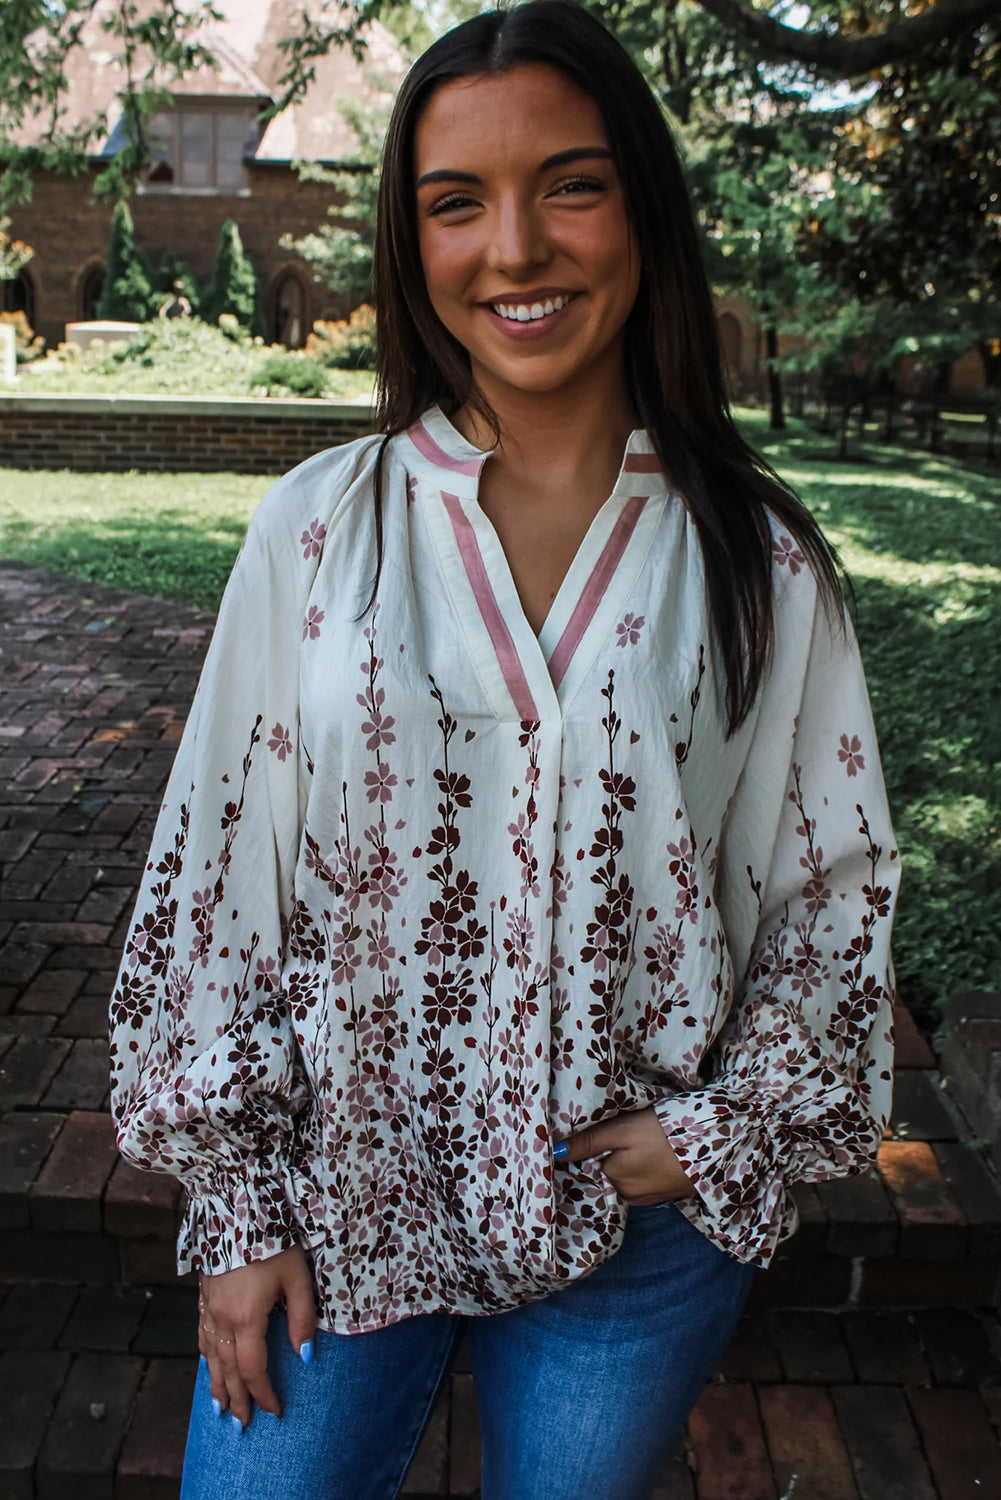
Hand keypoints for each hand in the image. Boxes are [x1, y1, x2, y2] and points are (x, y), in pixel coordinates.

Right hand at [198, 1244, 316, 1427]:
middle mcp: (222, 1318)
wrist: (236, 1205)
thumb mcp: (298, 1276)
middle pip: (227, 1371)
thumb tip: (305, 1356)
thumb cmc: (273, 1239)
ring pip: (210, 1357)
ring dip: (216, 1385)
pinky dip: (207, 1359)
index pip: (253, 1370)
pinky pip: (202, 1337)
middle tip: (242, 1425)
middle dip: (236, 1399)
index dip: (263, 1394)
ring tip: (221, 1408)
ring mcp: (208, 1307)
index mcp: (246, 1318)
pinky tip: (210, 1365)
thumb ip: (303, 1318)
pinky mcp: (203, 1296)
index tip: (274, 1411)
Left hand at [557, 1107, 694, 1204]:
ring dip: (627, 1164)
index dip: (589, 1149)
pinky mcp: (668, 1193)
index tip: (596, 1134)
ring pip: (626, 1178)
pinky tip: (652, 1154)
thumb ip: (588, 1141)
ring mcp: (650, 1197)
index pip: (589, 1165)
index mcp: (613, 1179)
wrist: (716, 1144)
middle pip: (607, 1173)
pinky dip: (644, 1170)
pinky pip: (645, 1182)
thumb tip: (552, 1152)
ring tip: (638, 1142)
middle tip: (621, 1133)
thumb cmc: (664, 1133)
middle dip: (608, 1157)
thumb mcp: (622, 1130)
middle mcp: (629, 1195)